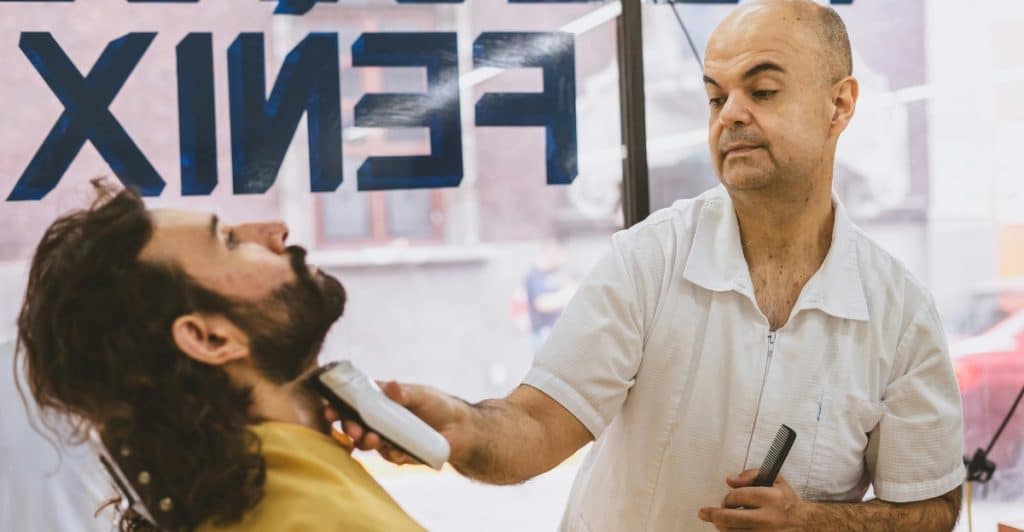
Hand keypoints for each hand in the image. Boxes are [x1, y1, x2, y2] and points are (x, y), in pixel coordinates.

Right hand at [325, 380, 467, 465]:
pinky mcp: (400, 454)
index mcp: (381, 402)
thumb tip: (390, 385)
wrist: (462, 429)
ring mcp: (389, 438)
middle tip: (353, 428)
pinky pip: (391, 456)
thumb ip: (404, 393)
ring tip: (374, 439)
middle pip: (356, 425)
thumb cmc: (439, 405)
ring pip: (368, 443)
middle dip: (350, 427)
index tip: (330, 409)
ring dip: (366, 442)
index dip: (339, 406)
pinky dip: (392, 454)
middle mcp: (381, 421)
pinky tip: (398, 451)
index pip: (355, 403)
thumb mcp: (422, 394)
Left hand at [697, 469, 808, 530]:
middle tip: (704, 513)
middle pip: (730, 518)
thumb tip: (729, 480)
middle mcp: (768, 518)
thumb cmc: (785, 499)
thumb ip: (751, 474)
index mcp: (771, 498)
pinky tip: (728, 529)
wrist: (804, 523)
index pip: (737, 497)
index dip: (727, 497)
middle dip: (713, 515)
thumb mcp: (774, 479)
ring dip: (721, 526)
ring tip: (717, 521)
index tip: (727, 499)